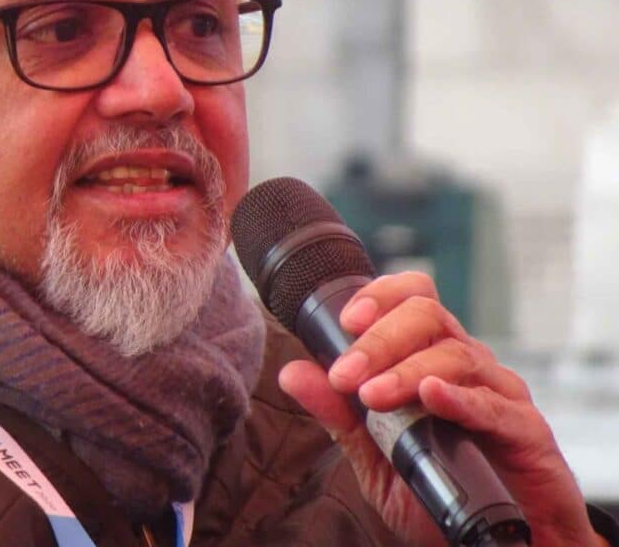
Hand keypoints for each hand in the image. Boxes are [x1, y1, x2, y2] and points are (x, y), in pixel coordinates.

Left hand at [277, 272, 605, 546]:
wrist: (497, 543)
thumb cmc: (439, 489)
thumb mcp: (375, 455)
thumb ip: (339, 414)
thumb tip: (291, 373)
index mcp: (433, 355)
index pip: (412, 298)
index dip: (380, 297)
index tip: (346, 322)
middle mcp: (467, 363)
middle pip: (428, 316)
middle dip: (379, 341)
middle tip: (345, 376)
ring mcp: (500, 392)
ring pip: (455, 355)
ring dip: (407, 372)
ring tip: (373, 397)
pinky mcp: (527, 430)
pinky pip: (494, 405)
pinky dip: (460, 398)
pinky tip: (432, 397)